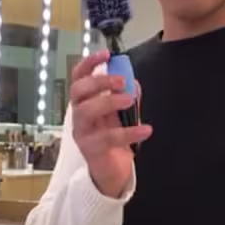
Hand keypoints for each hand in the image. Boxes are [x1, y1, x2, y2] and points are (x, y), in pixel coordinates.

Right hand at [70, 50, 152, 198]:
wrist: (112, 171)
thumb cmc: (114, 138)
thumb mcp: (122, 113)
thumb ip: (128, 96)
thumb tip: (134, 82)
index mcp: (85, 101)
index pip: (79, 77)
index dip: (89, 63)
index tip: (106, 54)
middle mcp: (79, 114)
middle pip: (78, 90)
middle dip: (100, 82)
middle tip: (122, 82)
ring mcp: (82, 132)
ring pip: (86, 111)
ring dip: (109, 102)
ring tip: (130, 102)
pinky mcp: (90, 149)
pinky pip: (108, 137)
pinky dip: (129, 132)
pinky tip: (145, 129)